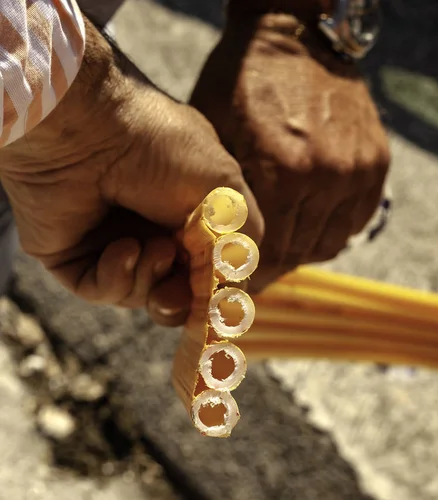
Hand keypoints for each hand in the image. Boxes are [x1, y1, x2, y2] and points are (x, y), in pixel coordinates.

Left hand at [0, 20, 262, 325]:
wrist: (86, 128)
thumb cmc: (160, 148)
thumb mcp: (224, 190)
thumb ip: (240, 242)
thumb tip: (235, 290)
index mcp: (186, 213)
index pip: (205, 267)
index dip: (213, 291)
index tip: (219, 309)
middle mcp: (149, 229)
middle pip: (174, 290)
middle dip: (180, 298)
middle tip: (176, 293)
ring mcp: (109, 244)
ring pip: (140, 294)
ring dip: (151, 277)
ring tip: (151, 247)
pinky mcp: (73, 256)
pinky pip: (102, 290)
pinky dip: (117, 277)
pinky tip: (121, 248)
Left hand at [191, 12, 389, 289]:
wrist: (293, 38)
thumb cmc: (240, 85)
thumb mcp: (214, 138)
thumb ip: (223, 196)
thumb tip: (221, 250)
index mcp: (281, 171)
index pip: (266, 251)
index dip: (249, 272)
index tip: (236, 281)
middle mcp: (325, 176)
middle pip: (296, 252)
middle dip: (271, 267)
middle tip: (255, 272)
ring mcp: (356, 170)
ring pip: (327, 243)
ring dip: (300, 252)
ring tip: (279, 249)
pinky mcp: (376, 162)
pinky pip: (354, 222)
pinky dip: (330, 230)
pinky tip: (307, 224)